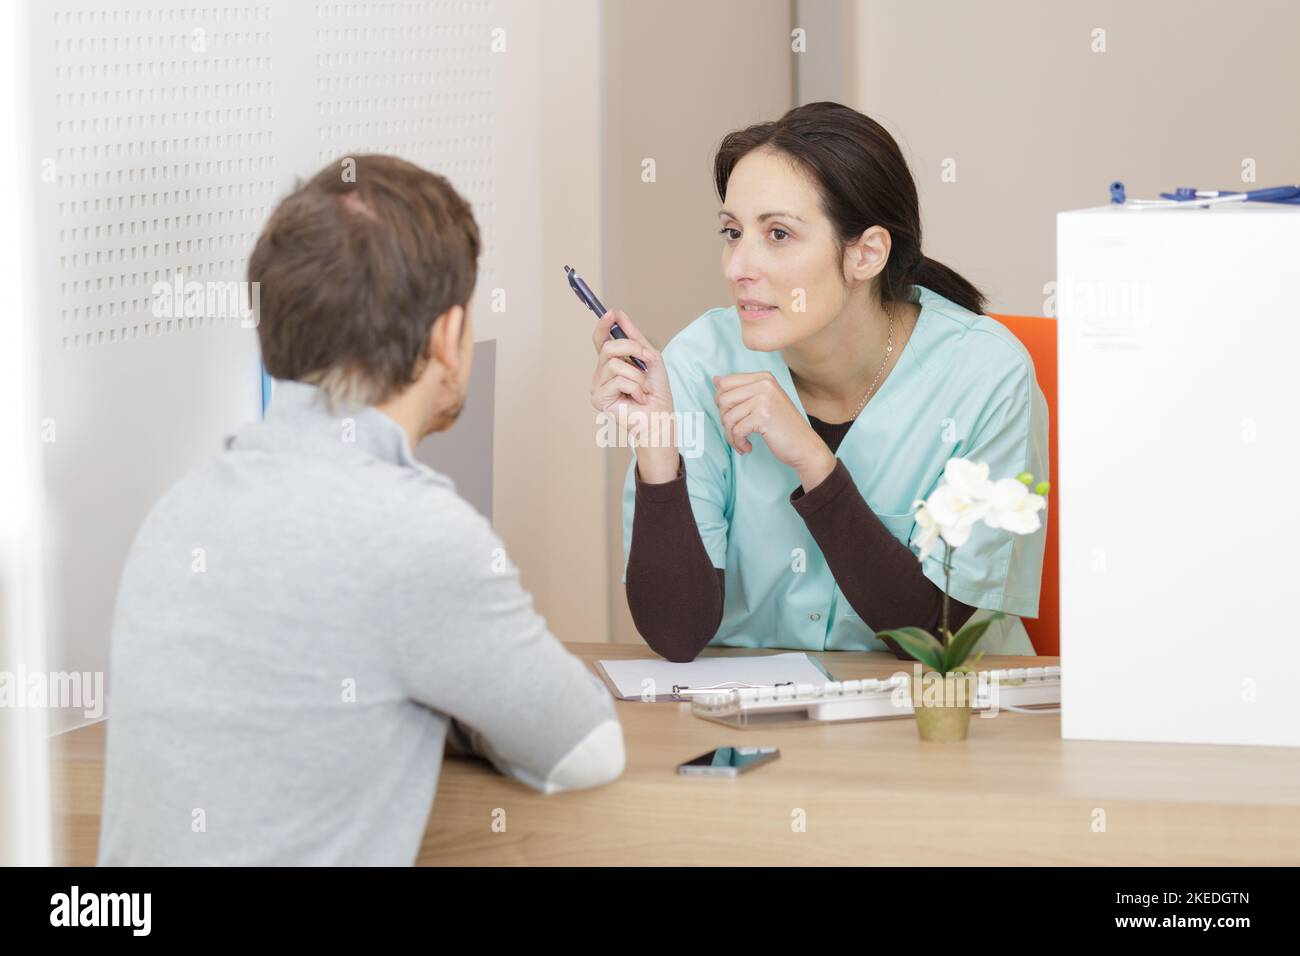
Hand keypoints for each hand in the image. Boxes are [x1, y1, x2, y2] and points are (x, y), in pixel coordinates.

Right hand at [589, 310, 677, 481]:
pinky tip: (638, 398)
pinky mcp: (598, 398)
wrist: (660, 416)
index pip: (600, 339)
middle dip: (632, 348)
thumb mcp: (650, 357)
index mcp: (612, 362)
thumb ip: (634, 337)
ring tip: (643, 388)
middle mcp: (601, 372)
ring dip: (637, 375)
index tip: (612, 313)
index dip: (603, 325)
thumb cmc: (656, 391)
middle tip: (648, 360)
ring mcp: (598, 386)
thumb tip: (619, 314)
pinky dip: (635, 388)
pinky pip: (617, 380)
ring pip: (614, 364)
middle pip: (608, 347)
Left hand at [712, 371, 835, 489]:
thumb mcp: (764, 401)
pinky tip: (747, 447)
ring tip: (742, 441)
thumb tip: (715, 379)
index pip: (724, 382)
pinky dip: (738, 443)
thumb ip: (742, 390)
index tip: (732, 415)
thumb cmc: (783, 426)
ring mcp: (764, 399)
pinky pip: (736, 431)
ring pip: (728, 417)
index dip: (721, 402)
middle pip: (722, 399)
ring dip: (731, 435)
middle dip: (725, 419)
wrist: (804, 446)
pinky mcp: (763, 417)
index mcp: (763, 377)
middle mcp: (764, 384)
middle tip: (737, 430)